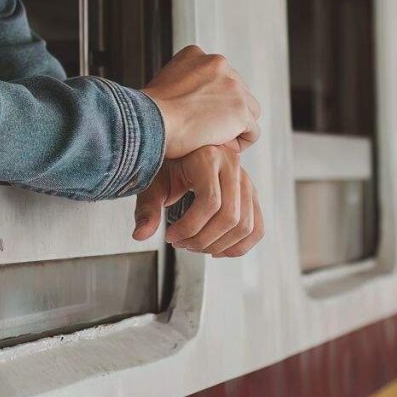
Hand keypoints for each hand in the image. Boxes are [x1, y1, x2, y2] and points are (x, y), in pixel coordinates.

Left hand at [133, 143, 262, 256]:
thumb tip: (140, 235)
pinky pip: (256, 228)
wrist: (181, 146)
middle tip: (181, 244)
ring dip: (219, 246)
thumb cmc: (166, 164)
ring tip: (195, 246)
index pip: (210, 202)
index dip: (190, 227)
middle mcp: (232, 166)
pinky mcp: (250, 194)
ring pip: (245, 225)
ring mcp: (245, 180)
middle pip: (230, 217)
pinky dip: (239, 246)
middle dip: (203, 239)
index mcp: (209, 157)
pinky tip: (217, 251)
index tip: (170, 236)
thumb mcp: (154, 182)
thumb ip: (147, 209)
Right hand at [144, 44, 260, 157]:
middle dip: (225, 113)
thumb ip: (183, 84)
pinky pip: (252, 132)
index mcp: (196, 54)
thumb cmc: (148, 114)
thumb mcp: (162, 84)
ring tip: (213, 141)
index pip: (219, 78)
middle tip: (205, 132)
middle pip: (237, 93)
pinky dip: (239, 144)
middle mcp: (218, 63)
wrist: (149, 123)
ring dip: (234, 127)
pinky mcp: (240, 110)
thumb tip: (189, 100)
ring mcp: (232, 86)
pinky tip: (220, 148)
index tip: (196, 117)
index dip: (211, 102)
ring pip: (249, 111)